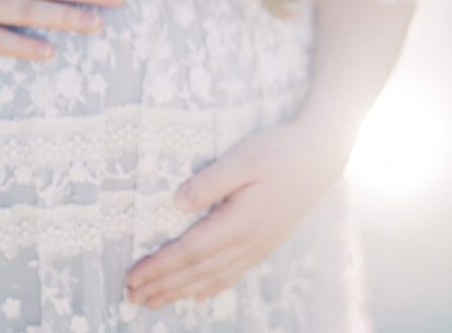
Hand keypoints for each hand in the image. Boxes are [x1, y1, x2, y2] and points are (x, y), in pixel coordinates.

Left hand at [124, 122, 345, 308]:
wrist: (320, 158)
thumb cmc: (279, 151)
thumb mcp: (243, 157)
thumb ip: (210, 181)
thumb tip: (176, 203)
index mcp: (239, 223)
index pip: (189, 252)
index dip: (158, 267)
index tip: (132, 277)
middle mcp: (247, 243)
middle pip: (196, 272)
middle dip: (162, 286)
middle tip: (131, 297)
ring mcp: (258, 247)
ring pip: (212, 278)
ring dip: (180, 291)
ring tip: (153, 301)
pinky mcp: (264, 243)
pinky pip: (232, 274)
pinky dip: (210, 287)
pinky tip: (197, 295)